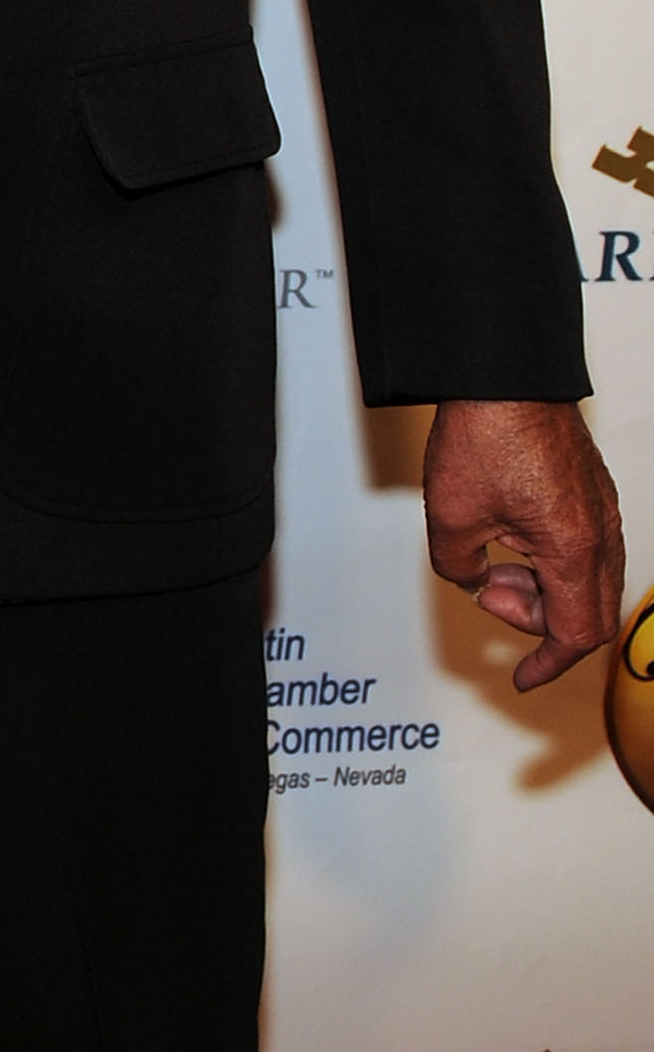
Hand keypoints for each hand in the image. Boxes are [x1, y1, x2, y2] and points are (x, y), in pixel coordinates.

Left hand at [423, 400, 625, 691]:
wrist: (502, 373)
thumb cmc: (484, 433)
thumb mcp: (451, 516)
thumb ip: (460, 568)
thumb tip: (473, 580)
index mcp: (574, 549)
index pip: (577, 633)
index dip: (548, 663)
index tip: (522, 678)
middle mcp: (601, 533)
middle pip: (587, 612)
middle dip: (539, 621)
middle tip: (491, 592)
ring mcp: (601, 510)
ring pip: (586, 580)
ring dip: (542, 587)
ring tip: (492, 556)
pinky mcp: (591, 491)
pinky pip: (583, 548)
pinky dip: (549, 559)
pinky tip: (508, 535)